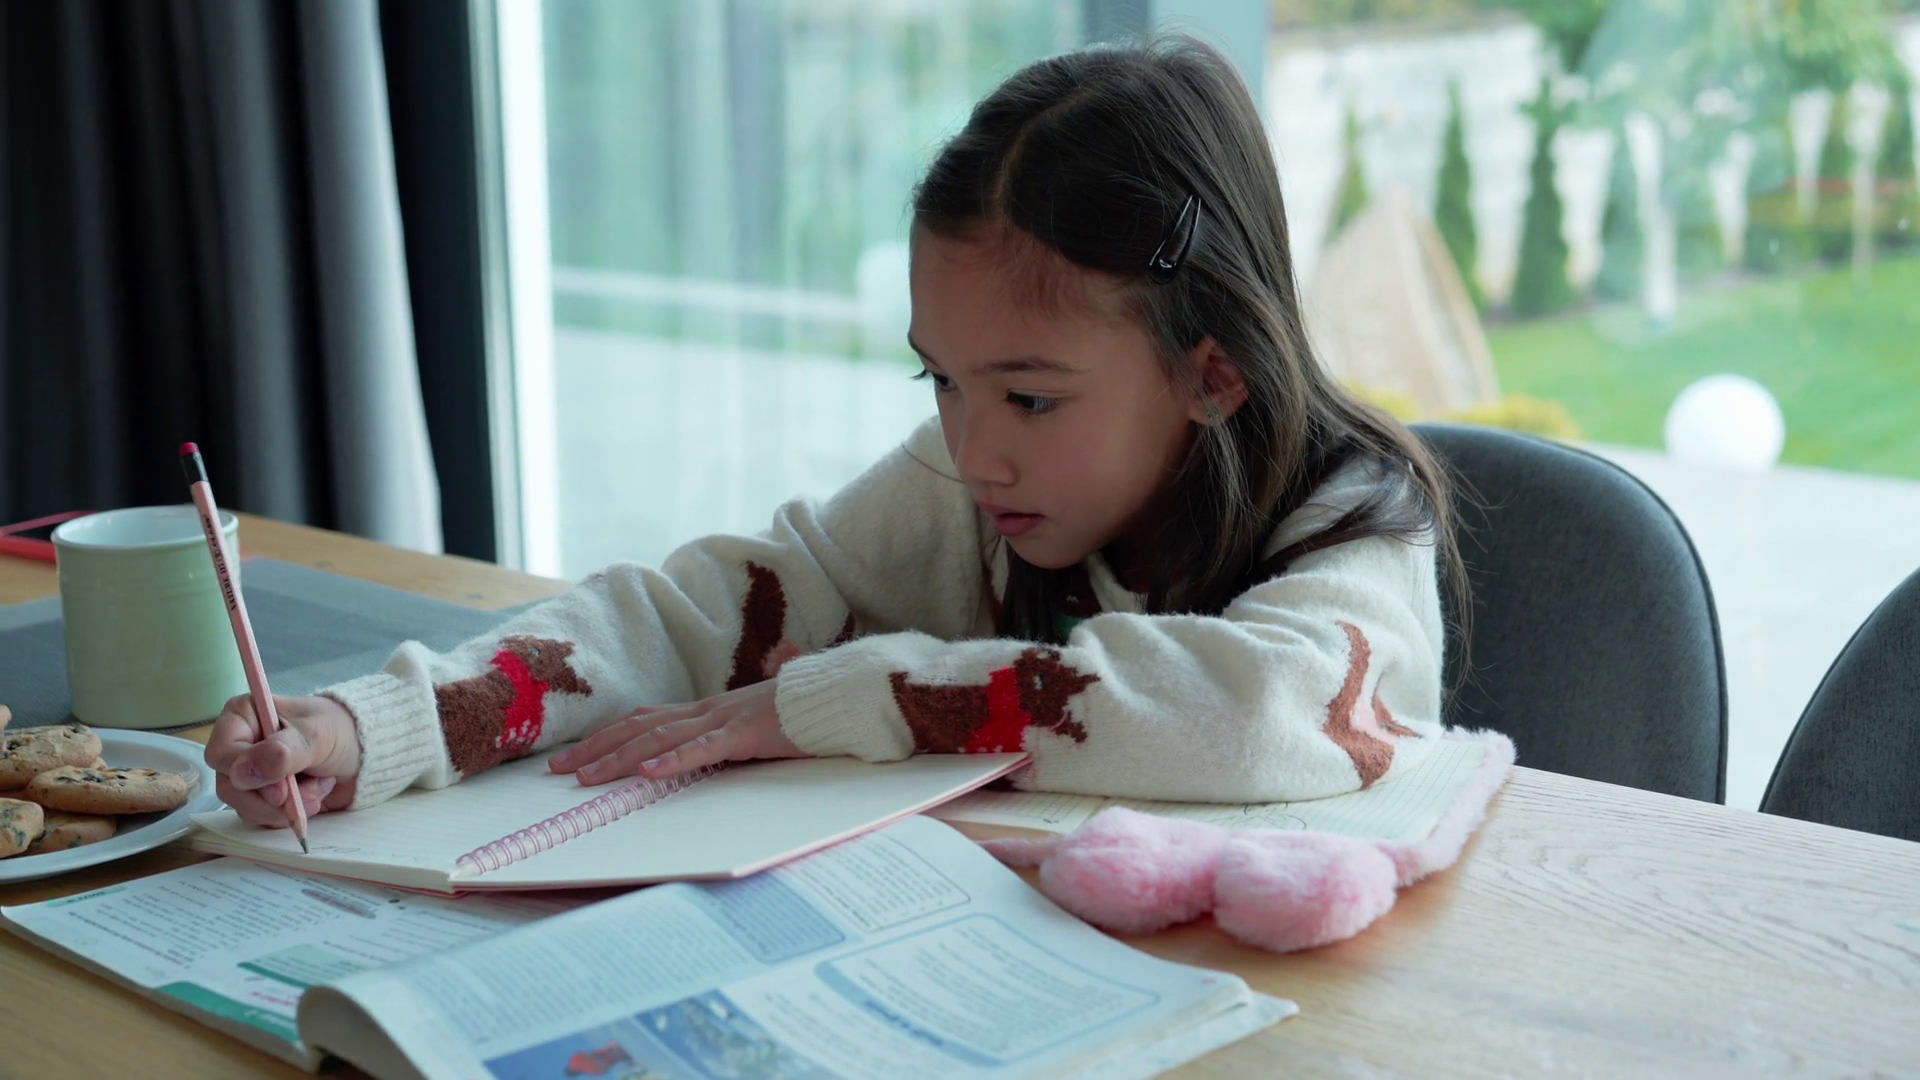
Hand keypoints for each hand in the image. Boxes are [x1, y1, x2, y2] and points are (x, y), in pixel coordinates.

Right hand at [205, 694, 361, 826]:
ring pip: (246, 807)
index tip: (281, 790)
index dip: (246, 776)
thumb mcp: (317, 735)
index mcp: (243, 717)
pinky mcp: (266, 797)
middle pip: (230, 787)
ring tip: (319, 788)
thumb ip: (282, 752)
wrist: (367, 753)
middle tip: (308, 794)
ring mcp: (252, 774)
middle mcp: (241, 746)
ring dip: (286, 807)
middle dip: (271, 799)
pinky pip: (262, 819)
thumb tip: (242, 773)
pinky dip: (290, 815)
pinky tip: (315, 796)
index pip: (221, 754)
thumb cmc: (341, 730)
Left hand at [548, 680, 804, 784]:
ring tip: (587, 776)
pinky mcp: (746, 733)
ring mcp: (723, 719)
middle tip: (559, 770)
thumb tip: (697, 755)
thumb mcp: (749, 728)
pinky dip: (674, 760)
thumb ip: (722, 738)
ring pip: (660, 738)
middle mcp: (706, 710)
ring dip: (620, 758)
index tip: (573, 756)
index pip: (643, 719)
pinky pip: (703, 749)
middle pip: (638, 727)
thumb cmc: (796, 716)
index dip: (605, 736)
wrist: (834, 697)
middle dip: (596, 748)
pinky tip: (648, 774)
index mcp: (705, 710)